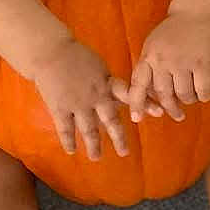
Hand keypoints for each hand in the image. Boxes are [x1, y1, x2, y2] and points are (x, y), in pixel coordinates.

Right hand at [33, 38, 163, 160]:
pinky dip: (68, 141)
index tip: (159, 113)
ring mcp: (78, 104)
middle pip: (111, 120)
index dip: (145, 103)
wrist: (50, 51)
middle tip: (124, 152)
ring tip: (96, 158)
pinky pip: (66, 128)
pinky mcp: (60, 108)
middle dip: (118, 137)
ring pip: (88, 129)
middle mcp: (96, 96)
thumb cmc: (75, 55)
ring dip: (94, 145)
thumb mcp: (99, 66)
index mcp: (107, 84)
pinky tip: (71, 151)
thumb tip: (122, 96)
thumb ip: (108, 83)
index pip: (130, 95)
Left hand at [127, 13, 209, 122]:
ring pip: (184, 96)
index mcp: (148, 56)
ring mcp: (183, 62)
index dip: (136, 103)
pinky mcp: (203, 63)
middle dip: (170, 109)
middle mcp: (163, 60)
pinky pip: (203, 92)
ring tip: (192, 94)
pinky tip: (203, 91)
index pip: (138, 84)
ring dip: (188, 100)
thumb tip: (149, 98)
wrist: (198, 14)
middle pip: (164, 95)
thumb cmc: (174, 34)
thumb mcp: (153, 46)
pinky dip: (204, 96)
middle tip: (177, 115)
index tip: (137, 119)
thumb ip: (149, 69)